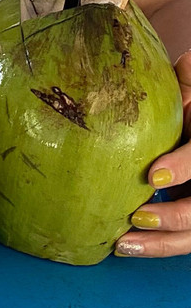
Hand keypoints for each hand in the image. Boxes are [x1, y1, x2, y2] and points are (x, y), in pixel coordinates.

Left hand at [116, 50, 190, 256]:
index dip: (184, 166)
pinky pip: (185, 240)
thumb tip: (186, 60)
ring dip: (163, 243)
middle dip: (176, 217)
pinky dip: (158, 246)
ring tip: (124, 244)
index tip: (153, 175)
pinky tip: (127, 247)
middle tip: (138, 216)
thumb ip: (190, 82)